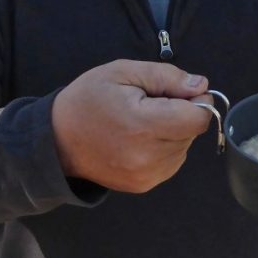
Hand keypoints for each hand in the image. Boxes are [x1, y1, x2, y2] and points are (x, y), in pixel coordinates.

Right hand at [52, 60, 215, 192]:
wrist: (56, 140)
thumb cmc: (88, 99)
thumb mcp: (122, 72)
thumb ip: (166, 77)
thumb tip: (200, 86)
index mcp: (143, 124)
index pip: (198, 118)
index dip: (197, 100)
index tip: (179, 91)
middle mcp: (148, 156)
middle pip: (192, 132)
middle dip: (181, 114)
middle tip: (151, 103)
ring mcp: (146, 175)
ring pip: (184, 148)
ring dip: (173, 132)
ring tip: (142, 122)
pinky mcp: (143, 185)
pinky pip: (172, 162)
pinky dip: (164, 148)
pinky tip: (140, 139)